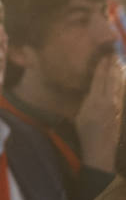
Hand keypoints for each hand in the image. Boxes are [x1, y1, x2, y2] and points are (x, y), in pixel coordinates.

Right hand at [73, 55, 123, 172]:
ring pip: (117, 82)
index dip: (102, 66)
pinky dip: (120, 80)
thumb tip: (89, 88)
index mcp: (96, 101)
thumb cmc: (86, 133)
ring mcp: (115, 104)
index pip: (100, 78)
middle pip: (111, 77)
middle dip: (112, 64)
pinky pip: (120, 90)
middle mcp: (108, 100)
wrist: (100, 148)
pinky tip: (120, 76)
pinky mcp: (119, 108)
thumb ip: (86, 100)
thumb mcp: (80, 116)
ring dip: (117, 70)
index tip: (103, 54)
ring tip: (117, 59)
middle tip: (111, 51)